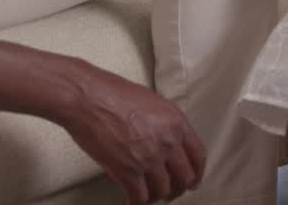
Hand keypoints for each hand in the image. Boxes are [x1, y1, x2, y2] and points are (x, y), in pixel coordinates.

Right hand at [59, 66, 205, 203]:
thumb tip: (170, 141)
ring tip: (149, 195)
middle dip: (178, 188)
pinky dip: (136, 202)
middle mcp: (168, 142)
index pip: (198, 155)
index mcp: (177, 123)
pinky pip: (139, 197)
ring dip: (156, 196)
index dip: (197, 173)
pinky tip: (131, 200)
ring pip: (163, 190)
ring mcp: (149, 158)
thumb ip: (167, 124)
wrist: (88, 98)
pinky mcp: (127, 171)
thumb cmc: (115, 94)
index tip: (193, 181)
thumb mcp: (155, 103)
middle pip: (184, 177)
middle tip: (170, 193)